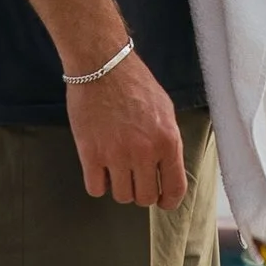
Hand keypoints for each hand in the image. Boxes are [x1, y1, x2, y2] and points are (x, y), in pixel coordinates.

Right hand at [66, 52, 187, 206]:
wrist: (102, 64)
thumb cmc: (134, 82)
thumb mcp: (165, 110)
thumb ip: (168, 142)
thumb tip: (167, 168)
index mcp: (167, 141)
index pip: (174, 189)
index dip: (168, 201)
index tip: (162, 201)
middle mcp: (144, 152)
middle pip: (145, 198)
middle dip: (141, 191)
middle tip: (135, 177)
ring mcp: (116, 154)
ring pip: (121, 197)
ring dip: (119, 187)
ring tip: (116, 168)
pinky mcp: (90, 153)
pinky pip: (96, 189)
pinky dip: (98, 183)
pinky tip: (99, 168)